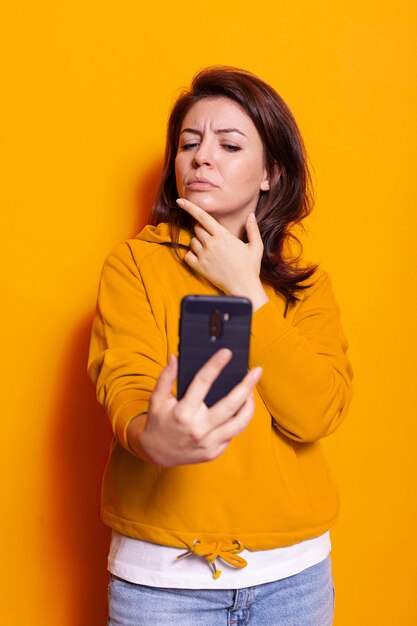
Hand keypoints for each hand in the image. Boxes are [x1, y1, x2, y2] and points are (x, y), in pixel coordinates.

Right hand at [127, 349, 261, 466]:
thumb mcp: (157, 399)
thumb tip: (175, 357)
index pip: (202, 383)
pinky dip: (238, 420)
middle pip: (231, 404)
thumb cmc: (159, 422)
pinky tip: (240, 409)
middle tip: (256, 371)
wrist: (157, 454)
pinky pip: (233, 434)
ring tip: (252, 391)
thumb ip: (166, 378)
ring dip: (250, 405)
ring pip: (240, 422)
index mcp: (183, 412)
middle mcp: (198, 428)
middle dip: (247, 385)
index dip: (215, 365)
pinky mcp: (214, 452)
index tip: (226, 353)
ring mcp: (208, 443)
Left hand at [176, 198, 268, 309]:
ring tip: (210, 249)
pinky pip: (188, 255)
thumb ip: (253, 229)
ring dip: (198, 242)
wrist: (243, 287)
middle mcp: (211, 244)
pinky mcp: (199, 267)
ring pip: (192, 241)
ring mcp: (204, 256)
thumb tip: (251, 215)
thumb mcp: (256, 246)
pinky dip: (192, 254)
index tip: (180, 200)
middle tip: (212, 236)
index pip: (202, 217)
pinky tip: (202, 257)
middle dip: (202, 229)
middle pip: (197, 228)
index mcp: (223, 236)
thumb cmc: (250, 267)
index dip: (190, 207)